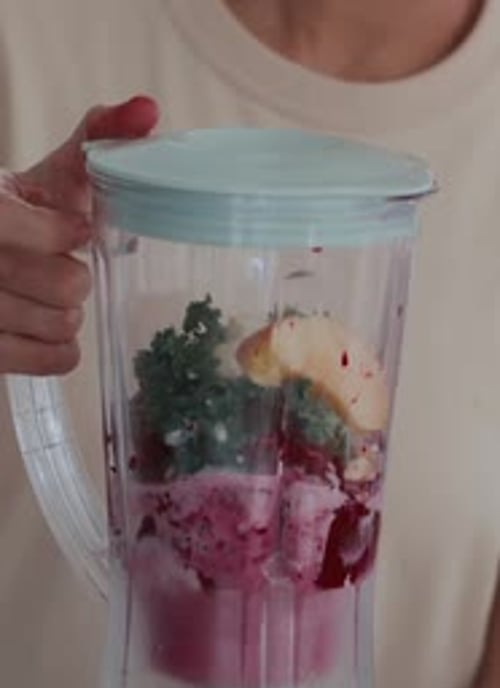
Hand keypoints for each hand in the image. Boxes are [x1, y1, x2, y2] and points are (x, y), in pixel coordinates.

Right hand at [0, 96, 158, 374]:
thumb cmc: (22, 213)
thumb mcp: (52, 171)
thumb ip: (98, 135)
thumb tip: (148, 110)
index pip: (6, 223)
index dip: (56, 232)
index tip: (77, 229)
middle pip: (50, 282)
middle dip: (73, 277)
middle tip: (68, 270)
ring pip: (52, 324)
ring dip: (69, 315)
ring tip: (57, 299)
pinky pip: (45, 362)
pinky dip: (63, 350)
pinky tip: (56, 331)